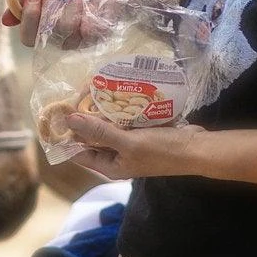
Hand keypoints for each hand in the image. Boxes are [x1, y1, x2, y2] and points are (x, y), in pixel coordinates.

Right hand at [2, 0, 78, 47]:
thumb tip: (5, 20)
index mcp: (49, 30)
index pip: (28, 38)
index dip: (27, 18)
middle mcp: (63, 40)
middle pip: (40, 39)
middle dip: (42, 11)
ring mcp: (81, 42)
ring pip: (62, 31)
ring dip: (65, 5)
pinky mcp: (99, 38)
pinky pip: (85, 31)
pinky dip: (84, 10)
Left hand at [64, 107, 204, 180]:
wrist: (196, 148)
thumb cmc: (161, 150)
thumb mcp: (127, 142)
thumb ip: (99, 132)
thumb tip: (70, 120)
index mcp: (109, 166)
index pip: (79, 152)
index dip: (68, 135)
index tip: (60, 113)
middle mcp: (117, 157)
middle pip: (92, 138)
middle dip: (85, 119)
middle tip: (78, 95)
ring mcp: (129, 145)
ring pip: (108, 127)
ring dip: (102, 111)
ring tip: (92, 90)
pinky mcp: (141, 133)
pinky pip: (124, 121)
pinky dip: (119, 110)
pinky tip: (114, 93)